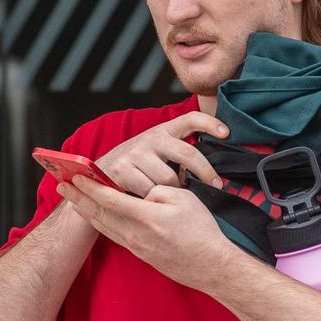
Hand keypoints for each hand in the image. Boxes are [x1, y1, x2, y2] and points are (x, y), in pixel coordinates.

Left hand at [56, 177, 236, 291]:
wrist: (211, 266)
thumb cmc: (202, 231)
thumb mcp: (184, 200)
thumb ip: (158, 191)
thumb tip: (143, 192)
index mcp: (146, 217)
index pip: (110, 198)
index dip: (91, 186)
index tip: (76, 175)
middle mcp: (135, 234)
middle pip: (99, 214)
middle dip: (79, 198)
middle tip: (62, 186)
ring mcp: (136, 247)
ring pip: (104, 226)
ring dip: (86, 212)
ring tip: (73, 201)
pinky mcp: (140, 254)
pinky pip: (114, 235)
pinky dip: (101, 224)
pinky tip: (96, 219)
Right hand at [96, 111, 228, 196]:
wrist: (94, 178)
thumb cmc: (133, 170)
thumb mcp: (155, 155)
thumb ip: (176, 156)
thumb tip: (207, 173)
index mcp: (162, 131)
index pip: (190, 119)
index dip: (210, 123)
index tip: (227, 132)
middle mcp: (150, 138)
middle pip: (188, 153)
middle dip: (206, 172)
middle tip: (217, 185)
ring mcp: (136, 153)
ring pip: (170, 178)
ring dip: (173, 191)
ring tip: (167, 196)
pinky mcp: (124, 169)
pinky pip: (152, 191)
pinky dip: (155, 199)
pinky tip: (150, 201)